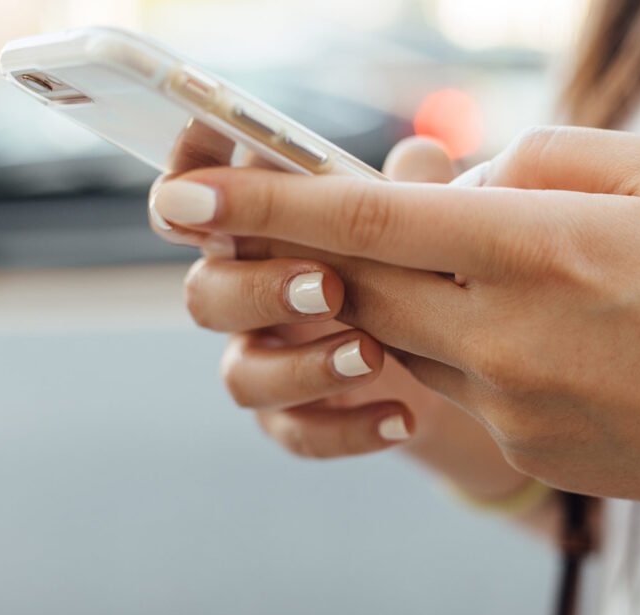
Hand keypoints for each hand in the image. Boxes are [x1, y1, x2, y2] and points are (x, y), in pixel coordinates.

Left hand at [149, 126, 639, 507]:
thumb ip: (540, 156)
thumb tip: (453, 178)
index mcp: (540, 247)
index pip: (369, 219)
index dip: (268, 203)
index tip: (188, 196)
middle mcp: (507, 332)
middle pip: (359, 284)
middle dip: (315, 251)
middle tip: (299, 224)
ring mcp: (509, 401)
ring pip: (400, 336)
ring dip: (402, 294)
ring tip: (480, 268)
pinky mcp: (521, 445)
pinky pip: (453, 382)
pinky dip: (461, 342)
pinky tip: (536, 331)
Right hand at [150, 138, 530, 500]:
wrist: (454, 359)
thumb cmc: (418, 263)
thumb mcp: (425, 221)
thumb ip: (415, 188)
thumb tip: (422, 156)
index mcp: (260, 230)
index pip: (197, 201)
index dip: (186, 182)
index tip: (202, 182)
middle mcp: (246, 293)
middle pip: (206, 293)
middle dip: (260, 289)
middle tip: (329, 286)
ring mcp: (265, 360)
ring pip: (242, 375)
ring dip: (303, 366)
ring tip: (374, 355)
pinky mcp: (294, 418)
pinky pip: (296, 433)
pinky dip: (348, 429)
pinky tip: (402, 417)